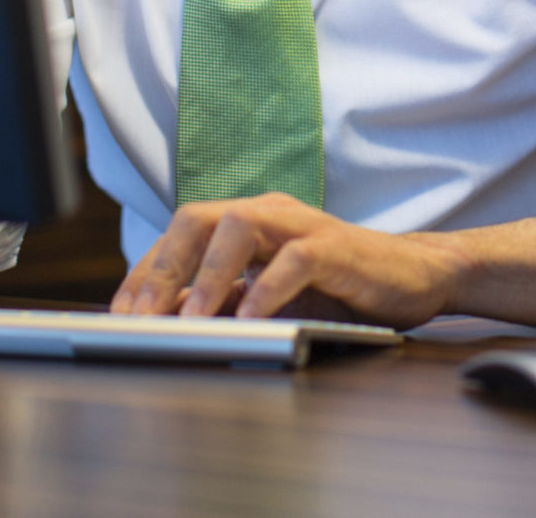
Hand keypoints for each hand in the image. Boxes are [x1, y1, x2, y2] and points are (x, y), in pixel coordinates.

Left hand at [110, 193, 468, 327]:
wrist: (414, 278)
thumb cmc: (339, 289)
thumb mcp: (271, 299)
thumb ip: (228, 303)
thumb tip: (169, 322)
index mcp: (248, 221)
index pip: (181, 234)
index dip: (147, 271)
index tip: (121, 312)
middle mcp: (270, 213)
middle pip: (198, 218)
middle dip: (164, 268)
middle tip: (141, 317)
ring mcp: (303, 225)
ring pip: (239, 227)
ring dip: (208, 276)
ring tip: (191, 320)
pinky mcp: (336, 247)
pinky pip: (293, 259)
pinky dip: (266, 288)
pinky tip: (251, 318)